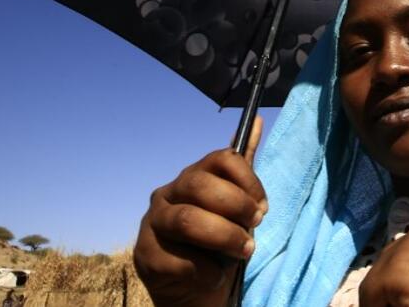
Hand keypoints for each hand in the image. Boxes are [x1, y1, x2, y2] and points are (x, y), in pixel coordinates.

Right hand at [134, 116, 265, 306]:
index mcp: (191, 177)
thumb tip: (258, 119)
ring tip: (244, 252)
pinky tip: (215, 274)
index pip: (221, 158)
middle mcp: (167, 193)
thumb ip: (243, 169)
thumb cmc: (217, 243)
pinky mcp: (145, 255)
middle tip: (254, 228)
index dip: (248, 180)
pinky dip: (209, 270)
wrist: (194, 289)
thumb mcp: (235, 206)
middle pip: (201, 185)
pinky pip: (181, 258)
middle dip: (236, 208)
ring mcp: (151, 224)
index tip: (263, 207)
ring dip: (226, 238)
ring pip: (188, 220)